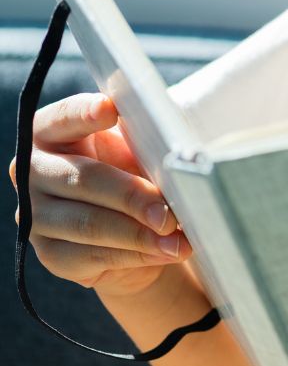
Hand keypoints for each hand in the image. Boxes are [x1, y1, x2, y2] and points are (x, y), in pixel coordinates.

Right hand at [9, 92, 191, 298]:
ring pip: (89, 224)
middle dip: (131, 196)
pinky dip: (135, 254)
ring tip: (176, 239)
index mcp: (51, 131)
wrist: (129, 218)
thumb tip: (171, 144)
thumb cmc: (132, 165)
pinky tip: (164, 251)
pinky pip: (93, 256)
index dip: (84, 114)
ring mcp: (37, 216)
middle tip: (169, 212)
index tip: (111, 110)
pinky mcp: (51, 253)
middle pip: (83, 179)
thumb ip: (143, 137)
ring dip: (138, 234)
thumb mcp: (136, 143)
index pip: (63, 117)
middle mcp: (33, 172)